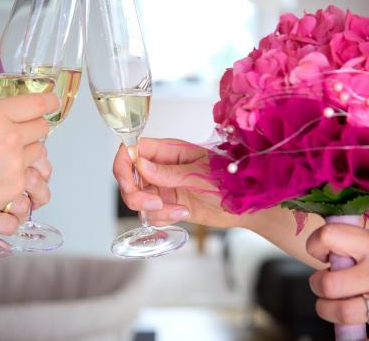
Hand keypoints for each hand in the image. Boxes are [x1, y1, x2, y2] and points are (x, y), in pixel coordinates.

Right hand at [0, 89, 58, 232]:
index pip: (38, 104)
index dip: (48, 102)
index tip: (51, 102)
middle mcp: (9, 136)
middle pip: (42, 126)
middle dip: (33, 126)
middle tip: (17, 132)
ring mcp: (16, 161)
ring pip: (39, 149)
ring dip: (27, 150)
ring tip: (2, 156)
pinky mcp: (19, 183)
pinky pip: (30, 171)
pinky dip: (20, 171)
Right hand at [113, 138, 243, 227]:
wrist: (245, 203)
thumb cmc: (230, 178)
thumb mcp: (199, 173)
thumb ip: (168, 172)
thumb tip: (140, 165)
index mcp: (167, 151)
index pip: (131, 150)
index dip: (123, 164)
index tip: (128, 182)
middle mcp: (160, 168)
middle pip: (128, 178)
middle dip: (135, 195)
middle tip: (156, 204)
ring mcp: (163, 187)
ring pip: (138, 200)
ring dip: (154, 210)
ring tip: (180, 210)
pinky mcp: (168, 205)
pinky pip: (151, 214)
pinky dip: (163, 218)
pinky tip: (185, 213)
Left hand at [306, 224, 368, 339]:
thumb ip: (366, 243)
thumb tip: (336, 248)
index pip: (329, 239)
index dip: (315, 244)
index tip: (319, 251)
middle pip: (326, 284)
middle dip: (316, 284)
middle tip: (324, 282)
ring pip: (337, 312)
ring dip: (327, 309)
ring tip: (333, 304)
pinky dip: (355, 340)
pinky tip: (355, 331)